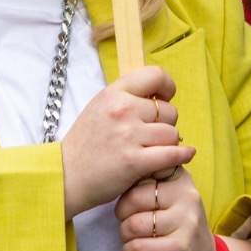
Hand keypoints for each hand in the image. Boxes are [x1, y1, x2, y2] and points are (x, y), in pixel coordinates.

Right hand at [60, 66, 193, 219]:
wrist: (66, 175)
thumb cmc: (86, 143)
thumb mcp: (100, 107)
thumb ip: (127, 98)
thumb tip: (161, 99)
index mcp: (114, 93)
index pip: (155, 75)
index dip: (167, 87)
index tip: (165, 99)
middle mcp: (122, 110)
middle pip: (169, 111)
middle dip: (166, 124)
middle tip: (152, 135)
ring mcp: (128, 135)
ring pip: (173, 134)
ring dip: (169, 144)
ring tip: (155, 150)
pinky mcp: (134, 161)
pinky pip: (173, 154)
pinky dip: (182, 156)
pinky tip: (184, 155)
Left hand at [116, 167, 213, 250]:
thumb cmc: (174, 218)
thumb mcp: (168, 192)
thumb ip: (151, 174)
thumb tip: (125, 161)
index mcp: (181, 178)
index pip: (146, 167)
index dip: (130, 180)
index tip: (131, 190)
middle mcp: (187, 196)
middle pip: (134, 197)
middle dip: (121, 212)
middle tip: (125, 219)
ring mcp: (186, 222)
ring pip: (134, 224)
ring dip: (125, 234)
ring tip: (130, 236)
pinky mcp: (180, 247)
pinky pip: (138, 246)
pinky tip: (134, 250)